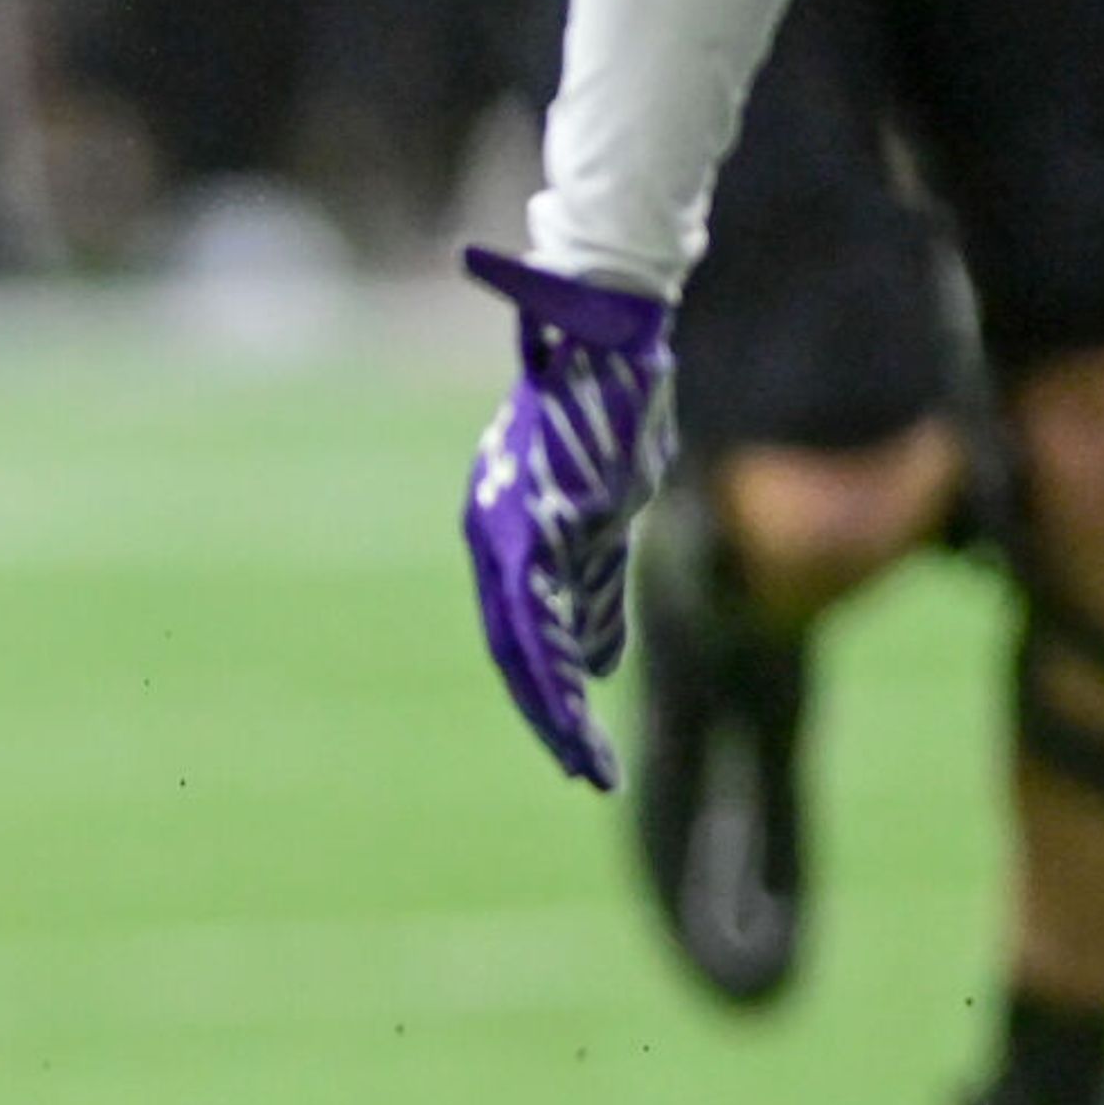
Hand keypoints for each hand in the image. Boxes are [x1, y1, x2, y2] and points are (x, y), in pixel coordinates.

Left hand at [459, 245, 675, 789]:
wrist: (603, 332)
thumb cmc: (599, 418)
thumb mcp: (597, 513)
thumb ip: (593, 586)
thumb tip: (600, 661)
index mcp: (507, 535)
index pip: (522, 633)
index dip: (547, 692)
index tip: (574, 746)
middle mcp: (500, 532)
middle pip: (519, 645)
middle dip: (550, 714)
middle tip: (582, 772)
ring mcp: (518, 522)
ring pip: (527, 632)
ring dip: (554, 699)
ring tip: (581, 758)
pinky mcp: (542, 509)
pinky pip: (542, 594)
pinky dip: (556, 649)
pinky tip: (574, 692)